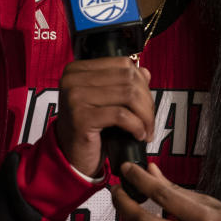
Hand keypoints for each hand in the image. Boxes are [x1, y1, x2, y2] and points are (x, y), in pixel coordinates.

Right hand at [55, 57, 154, 176]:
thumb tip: (145, 72)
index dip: (142, 82)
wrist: (71, 156)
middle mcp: (73, 79)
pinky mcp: (81, 117)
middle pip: (128, 78)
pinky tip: (139, 135)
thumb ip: (122, 83)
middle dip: (147, 101)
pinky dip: (137, 126)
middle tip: (150, 120)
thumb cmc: (89, 128)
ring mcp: (75, 97)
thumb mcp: (105, 101)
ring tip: (147, 129)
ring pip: (128, 95)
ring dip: (145, 115)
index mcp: (78, 69)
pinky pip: (122, 115)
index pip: (122, 64)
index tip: (146, 101)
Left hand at [112, 162, 220, 220]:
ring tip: (123, 203)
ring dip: (126, 220)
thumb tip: (151, 170)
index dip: (140, 180)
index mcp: (202, 218)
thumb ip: (175, 188)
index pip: (162, 195)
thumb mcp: (207, 202)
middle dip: (124, 205)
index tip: (128, 170)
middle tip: (117, 190)